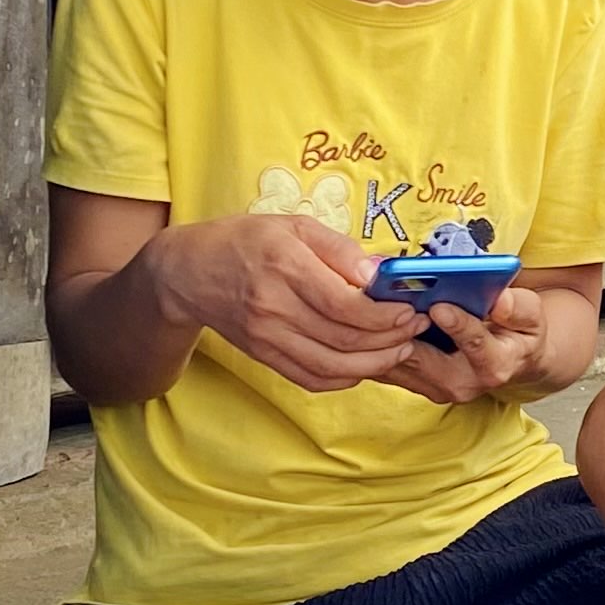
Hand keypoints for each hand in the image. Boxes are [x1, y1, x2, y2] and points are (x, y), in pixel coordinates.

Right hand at [155, 214, 429, 392]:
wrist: (189, 272)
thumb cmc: (245, 241)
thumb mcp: (293, 225)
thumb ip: (340, 249)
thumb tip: (381, 273)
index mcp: (284, 266)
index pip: (345, 304)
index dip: (385, 314)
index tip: (409, 309)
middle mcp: (273, 307)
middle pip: (343, 338)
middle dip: (389, 339)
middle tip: (415, 329)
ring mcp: (266, 336)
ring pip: (331, 366)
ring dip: (374, 364)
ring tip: (399, 350)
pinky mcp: (263, 356)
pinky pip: (310, 378)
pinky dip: (343, 378)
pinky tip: (364, 365)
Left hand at [381, 287, 551, 407]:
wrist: (510, 363)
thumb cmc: (519, 335)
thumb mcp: (532, 318)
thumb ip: (518, 308)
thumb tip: (501, 300)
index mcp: (495, 366)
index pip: (476, 346)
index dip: (459, 326)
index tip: (441, 306)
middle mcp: (461, 384)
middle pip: (421, 358)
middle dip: (402, 328)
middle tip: (387, 297)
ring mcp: (434, 388)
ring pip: (396, 363)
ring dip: (380, 335)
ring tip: (371, 300)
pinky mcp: (414, 384)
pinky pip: (385, 364)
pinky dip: (374, 341)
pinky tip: (366, 316)